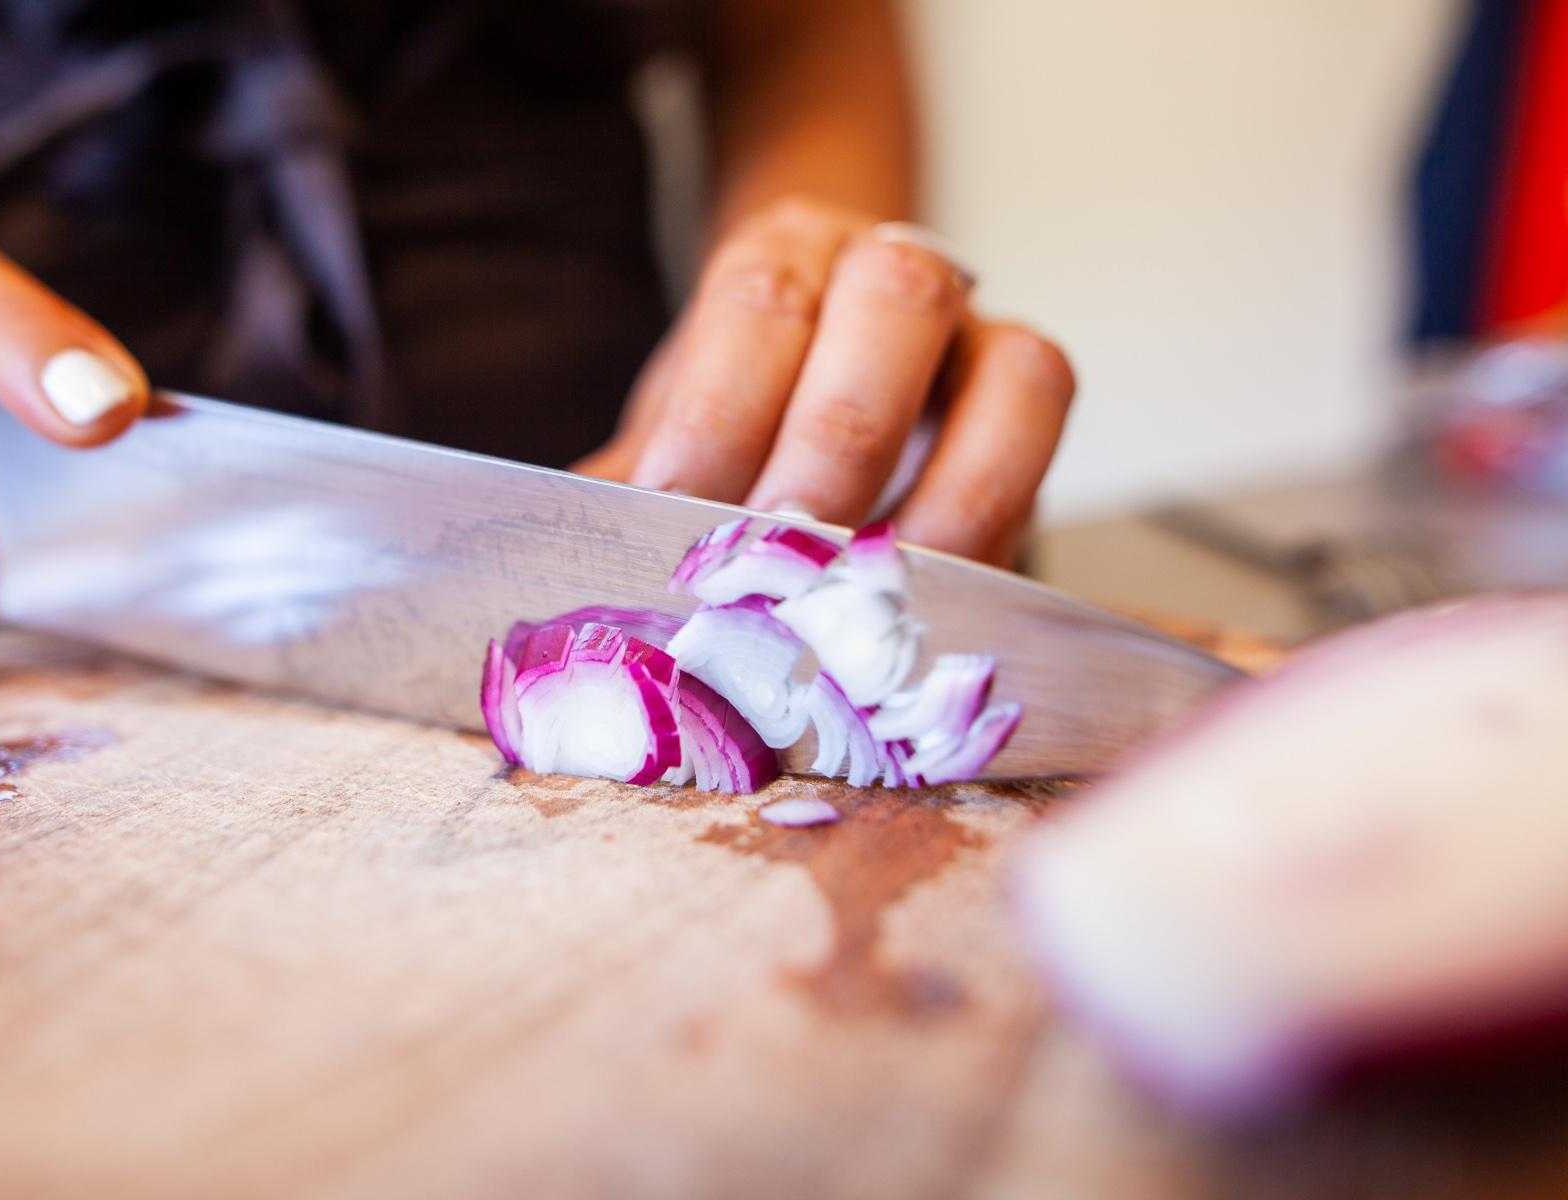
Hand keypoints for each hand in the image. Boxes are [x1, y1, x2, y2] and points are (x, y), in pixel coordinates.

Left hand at [576, 197, 1074, 564]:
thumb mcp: (676, 433)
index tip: (682, 522)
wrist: (830, 359)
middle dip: (838, 444)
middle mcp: (894, 268)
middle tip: (785, 562)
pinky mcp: (1038, 401)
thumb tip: (545, 582)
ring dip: (950, 500)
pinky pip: (1051, 452)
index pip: (758, 303)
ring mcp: (986, 329)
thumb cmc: (743, 410)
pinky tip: (932, 608)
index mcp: (783, 257)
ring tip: (877, 599)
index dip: (721, 416)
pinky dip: (996, 533)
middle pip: (897, 302)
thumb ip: (629, 492)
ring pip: (1018, 370)